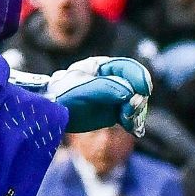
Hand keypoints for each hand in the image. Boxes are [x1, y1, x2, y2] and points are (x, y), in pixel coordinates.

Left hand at [12, 57, 151, 135]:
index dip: (140, 78)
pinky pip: (131, 115)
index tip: (143, 92)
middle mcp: (111, 79)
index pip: (128, 67)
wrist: (51, 114)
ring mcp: (114, 96)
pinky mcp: (114, 111)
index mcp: (101, 66)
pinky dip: (134, 122)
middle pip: (137, 86)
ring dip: (136, 113)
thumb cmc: (62, 95)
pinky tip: (132, 129)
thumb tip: (130, 92)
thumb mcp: (82, 89)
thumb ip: (106, 87)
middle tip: (128, 113)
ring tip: (126, 122)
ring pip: (136, 102)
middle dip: (137, 100)